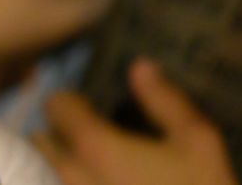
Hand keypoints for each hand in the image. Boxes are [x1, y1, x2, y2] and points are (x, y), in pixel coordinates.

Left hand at [36, 59, 238, 184]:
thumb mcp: (199, 142)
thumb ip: (165, 101)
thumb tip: (140, 67)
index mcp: (96, 146)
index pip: (56, 106)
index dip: (73, 103)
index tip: (91, 109)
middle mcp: (71, 175)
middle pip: (42, 140)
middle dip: (60, 136)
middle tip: (91, 142)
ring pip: (44, 173)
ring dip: (59, 166)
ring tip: (94, 171)